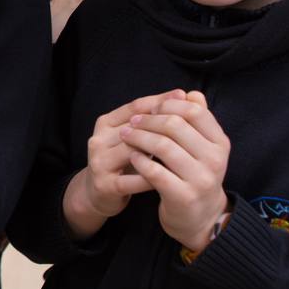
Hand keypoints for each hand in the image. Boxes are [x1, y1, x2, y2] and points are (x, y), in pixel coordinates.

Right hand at [63, 89, 184, 239]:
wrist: (99, 193)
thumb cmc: (125, 161)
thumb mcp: (137, 137)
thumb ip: (155, 118)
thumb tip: (189, 97)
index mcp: (106, 123)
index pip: (135, 106)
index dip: (160, 101)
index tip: (183, 96)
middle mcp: (98, 139)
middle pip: (134, 127)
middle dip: (163, 125)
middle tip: (190, 125)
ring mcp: (100, 162)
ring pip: (132, 151)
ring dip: (157, 150)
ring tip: (183, 150)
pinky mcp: (105, 184)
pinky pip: (133, 179)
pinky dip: (153, 176)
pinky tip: (172, 174)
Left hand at [122, 90, 231, 251]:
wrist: (199, 218)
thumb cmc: (195, 175)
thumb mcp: (203, 148)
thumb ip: (197, 121)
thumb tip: (192, 93)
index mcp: (220, 143)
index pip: (195, 111)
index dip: (169, 104)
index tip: (152, 108)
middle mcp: (215, 160)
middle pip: (175, 125)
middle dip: (149, 120)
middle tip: (132, 122)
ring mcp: (200, 179)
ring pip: (163, 146)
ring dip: (139, 137)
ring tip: (126, 135)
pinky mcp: (182, 196)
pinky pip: (154, 171)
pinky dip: (139, 160)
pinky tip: (132, 157)